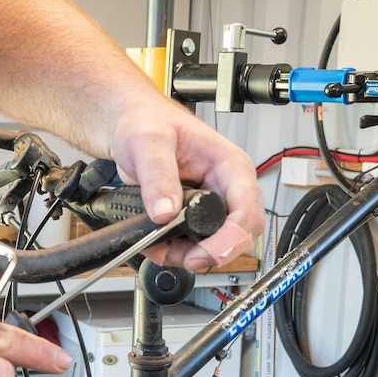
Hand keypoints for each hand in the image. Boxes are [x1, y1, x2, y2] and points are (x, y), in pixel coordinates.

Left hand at [109, 98, 264, 269]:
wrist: (130, 125)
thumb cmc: (147, 121)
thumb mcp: (149, 142)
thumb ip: (158, 176)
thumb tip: (165, 213)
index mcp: (229, 165)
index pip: (247, 211)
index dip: (230, 239)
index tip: (202, 253)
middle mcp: (225, 188)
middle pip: (236, 236)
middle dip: (207, 252)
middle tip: (178, 255)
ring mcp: (209, 206)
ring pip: (212, 246)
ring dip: (184, 254)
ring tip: (156, 243)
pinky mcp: (190, 218)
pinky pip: (190, 246)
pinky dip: (170, 251)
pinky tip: (153, 240)